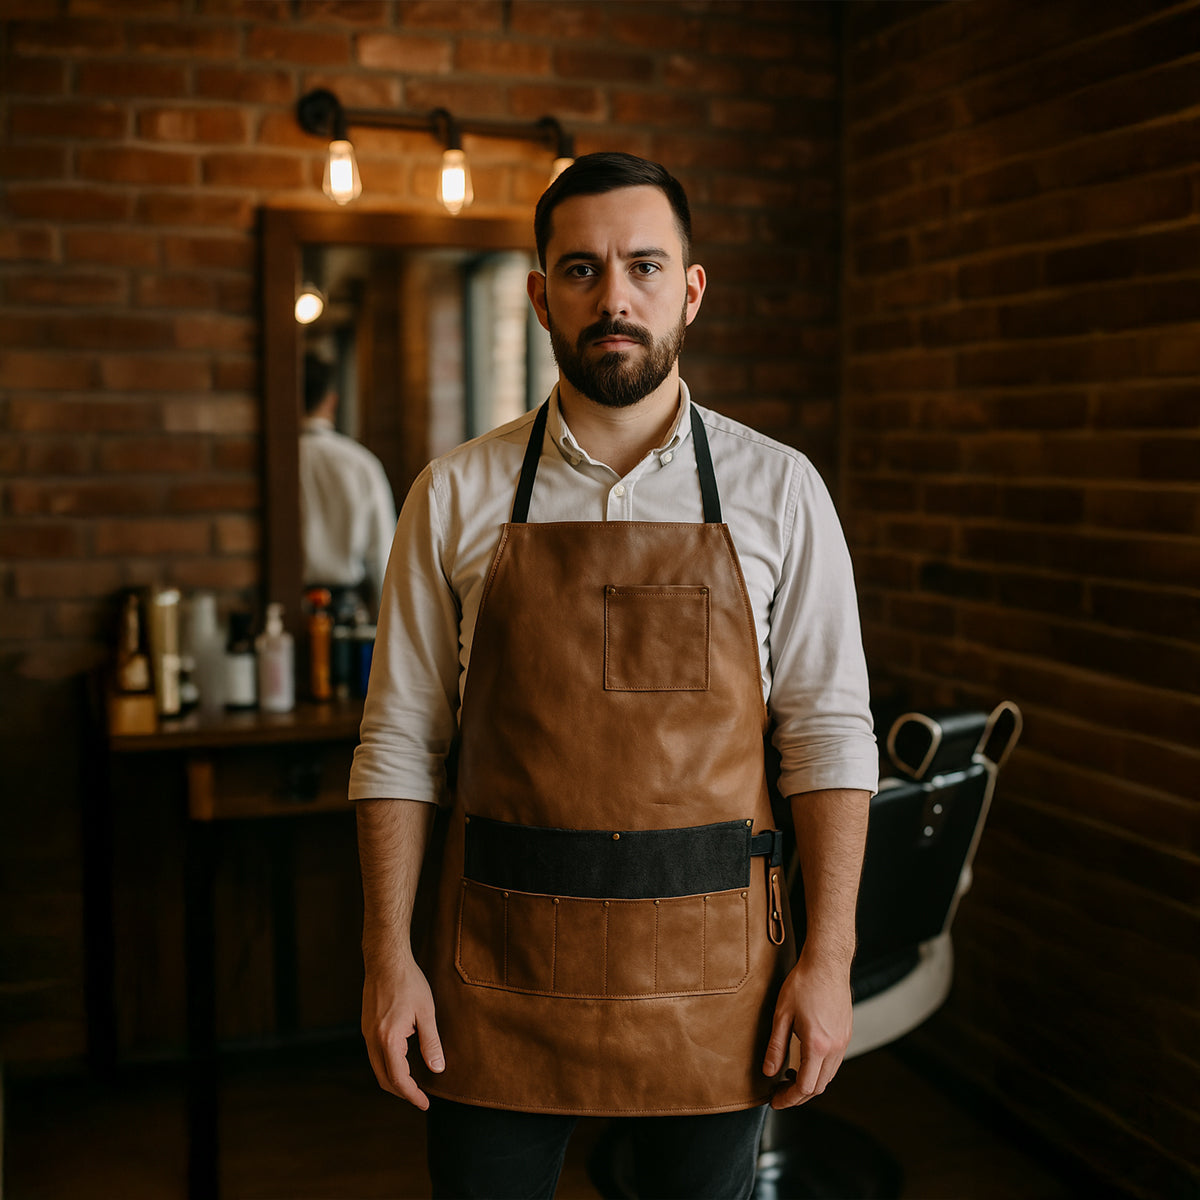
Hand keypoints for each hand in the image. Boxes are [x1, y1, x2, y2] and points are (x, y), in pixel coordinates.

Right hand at [362, 956, 443, 1108]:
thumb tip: (437, 1069)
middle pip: (384, 1078)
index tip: (425, 1104)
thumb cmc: (408, 982)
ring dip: (394, 1079)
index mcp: (388, 1039)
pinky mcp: (366, 1026)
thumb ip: (431, 1043)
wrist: (385, 959)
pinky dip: (387, 1065)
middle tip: (420, 1097)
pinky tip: (402, 1060)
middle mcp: (373, 1039)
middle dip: (402, 1092)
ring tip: (413, 1083)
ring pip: (377, 1067)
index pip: (399, 1078)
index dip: (412, 1095)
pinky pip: (374, 1054)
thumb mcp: (426, 1012)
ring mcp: (366, 1033)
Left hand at [762, 951, 852, 1109]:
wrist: (827, 963)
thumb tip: (769, 1072)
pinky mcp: (846, 1034)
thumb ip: (776, 1047)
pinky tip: (804, 1060)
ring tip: (788, 1077)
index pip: (805, 1087)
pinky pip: (834, 1062)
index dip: (789, 1099)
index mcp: (818, 1045)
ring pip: (828, 1076)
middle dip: (798, 1095)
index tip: (775, 1101)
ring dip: (810, 1083)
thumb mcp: (782, 1015)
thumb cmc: (802, 984)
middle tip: (779, 1092)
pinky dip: (819, 1070)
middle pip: (819, 1087)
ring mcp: (843, 1041)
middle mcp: (835, 1048)